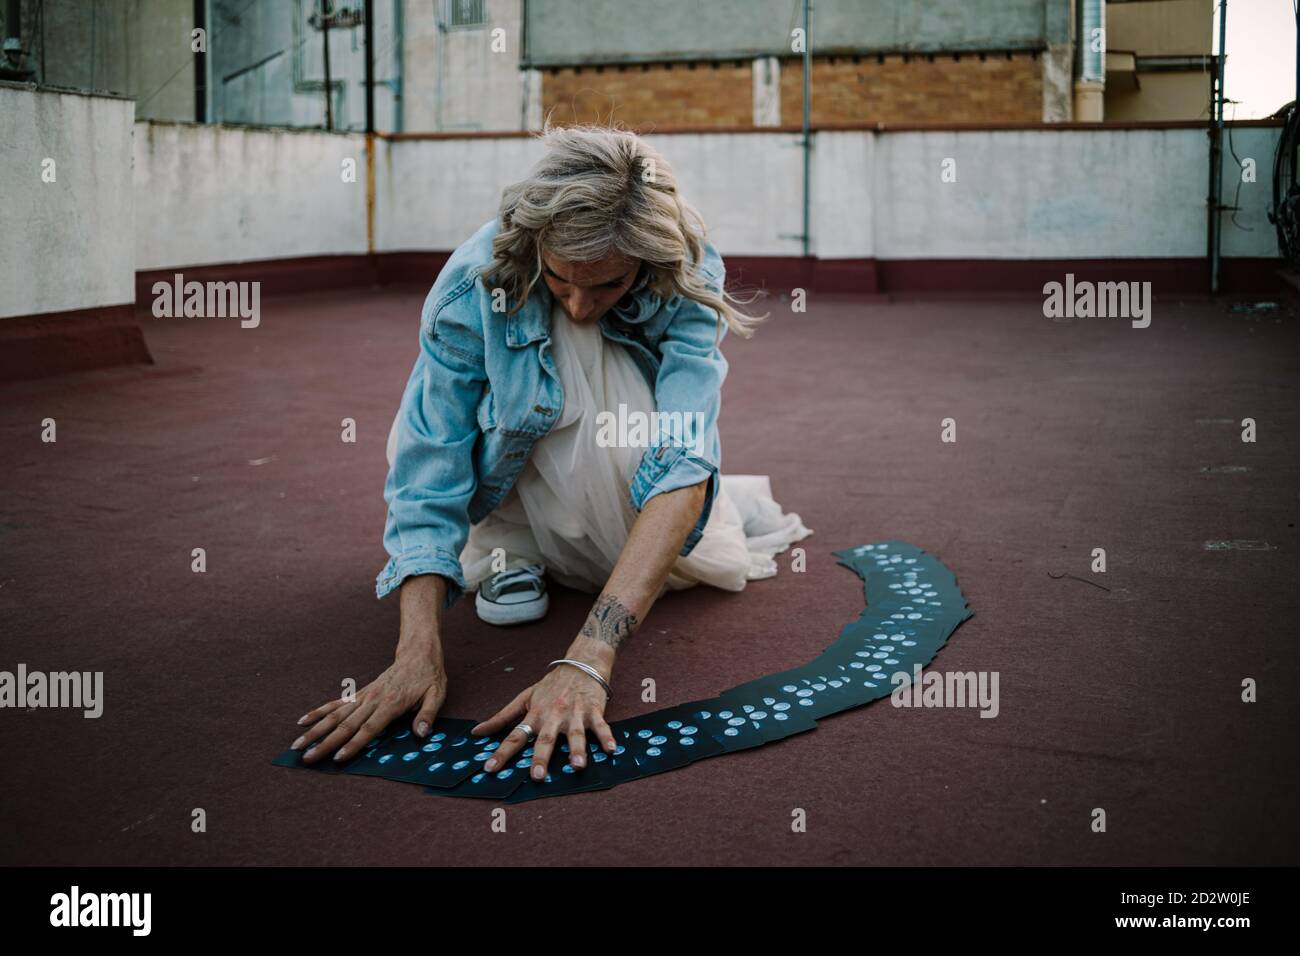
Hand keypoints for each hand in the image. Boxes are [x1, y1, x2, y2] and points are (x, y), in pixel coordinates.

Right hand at [291, 652, 446, 763]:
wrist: (418, 653)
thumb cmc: (429, 677)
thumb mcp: (437, 694)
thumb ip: (427, 715)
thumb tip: (422, 734)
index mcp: (391, 704)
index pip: (369, 728)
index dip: (354, 744)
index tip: (338, 758)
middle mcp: (373, 700)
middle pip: (345, 725)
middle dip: (324, 743)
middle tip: (306, 758)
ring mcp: (364, 696)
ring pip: (335, 715)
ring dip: (316, 730)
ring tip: (297, 745)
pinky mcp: (360, 693)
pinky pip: (336, 704)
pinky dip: (319, 712)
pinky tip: (303, 721)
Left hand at [472, 653, 616, 780]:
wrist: (581, 663)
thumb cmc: (552, 685)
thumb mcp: (525, 697)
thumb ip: (502, 717)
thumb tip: (476, 732)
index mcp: (535, 713)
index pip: (515, 736)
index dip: (502, 752)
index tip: (490, 769)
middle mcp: (553, 715)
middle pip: (545, 738)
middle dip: (541, 756)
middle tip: (536, 776)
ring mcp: (574, 713)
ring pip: (575, 734)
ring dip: (576, 750)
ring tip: (577, 766)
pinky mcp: (594, 710)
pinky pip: (601, 726)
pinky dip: (607, 737)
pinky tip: (611, 750)